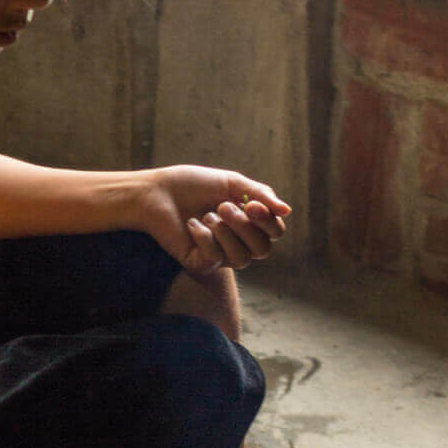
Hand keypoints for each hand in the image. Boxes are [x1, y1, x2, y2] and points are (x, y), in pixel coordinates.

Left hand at [138, 166, 290, 275]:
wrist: (159, 192)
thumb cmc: (194, 185)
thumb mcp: (232, 183)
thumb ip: (261, 195)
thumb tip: (288, 211)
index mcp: (249, 223)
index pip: (275, 232)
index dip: (267, 221)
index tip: (250, 203)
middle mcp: (238, 243)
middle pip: (263, 250)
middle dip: (246, 228)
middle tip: (223, 207)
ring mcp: (221, 256)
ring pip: (242, 259)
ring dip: (225, 233)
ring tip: (207, 215)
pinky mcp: (201, 264)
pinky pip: (215, 258)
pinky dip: (204, 237)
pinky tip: (191, 225)